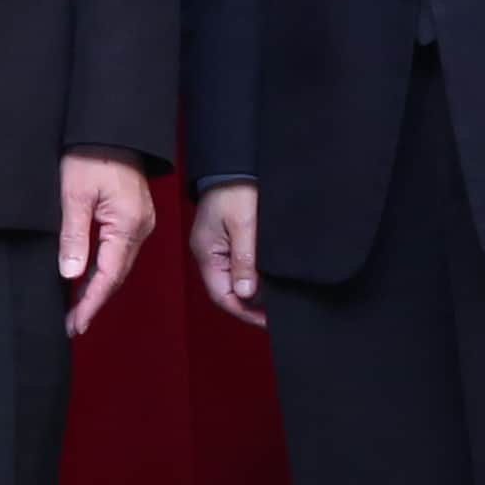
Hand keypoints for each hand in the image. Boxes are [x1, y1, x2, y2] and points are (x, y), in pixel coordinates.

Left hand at [59, 151, 154, 336]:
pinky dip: (104, 268)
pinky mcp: (134, 216)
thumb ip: (73, 236)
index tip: (76, 324)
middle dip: (93, 301)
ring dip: (98, 286)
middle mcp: (140, 228)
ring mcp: (140, 223)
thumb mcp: (73, 194)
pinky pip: (119, 250)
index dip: (90, 303)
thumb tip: (71, 274)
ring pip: (118, 265)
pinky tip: (88, 277)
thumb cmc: (91, 155)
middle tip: (73, 324)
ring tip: (76, 309)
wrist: (111, 127)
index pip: (108, 275)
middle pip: (117, 275)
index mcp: (128, 225)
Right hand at [188, 183, 263, 328]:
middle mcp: (209, 254)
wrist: (233, 164)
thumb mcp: (244, 225)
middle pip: (227, 291)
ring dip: (253, 291)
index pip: (221, 295)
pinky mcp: (227, 240)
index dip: (244, 311)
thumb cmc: (235, 189)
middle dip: (250, 305)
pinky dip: (253, 276)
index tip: (268, 320)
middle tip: (276, 314)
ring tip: (276, 299)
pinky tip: (269, 279)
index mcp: (207, 253)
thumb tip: (246, 293)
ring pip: (234, 279)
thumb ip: (244, 260)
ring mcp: (217, 247)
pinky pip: (238, 266)